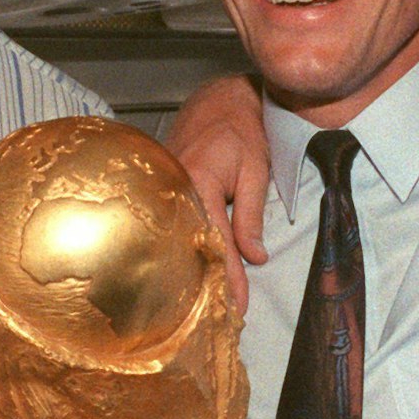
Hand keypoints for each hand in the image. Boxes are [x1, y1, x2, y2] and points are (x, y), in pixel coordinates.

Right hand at [165, 76, 270, 313]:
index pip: (216, 242)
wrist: (218, 99)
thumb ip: (252, 215)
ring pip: (178, 240)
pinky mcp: (162, 191)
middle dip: (205, 284)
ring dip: (192, 271)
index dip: (227, 277)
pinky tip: (191, 272)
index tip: (237, 307)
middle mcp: (174, 189)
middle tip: (220, 319)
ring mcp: (163, 190)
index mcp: (198, 183)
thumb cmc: (241, 130)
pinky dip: (185, 250)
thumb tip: (256, 257)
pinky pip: (174, 227)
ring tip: (205, 305)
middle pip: (189, 248)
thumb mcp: (256, 170)